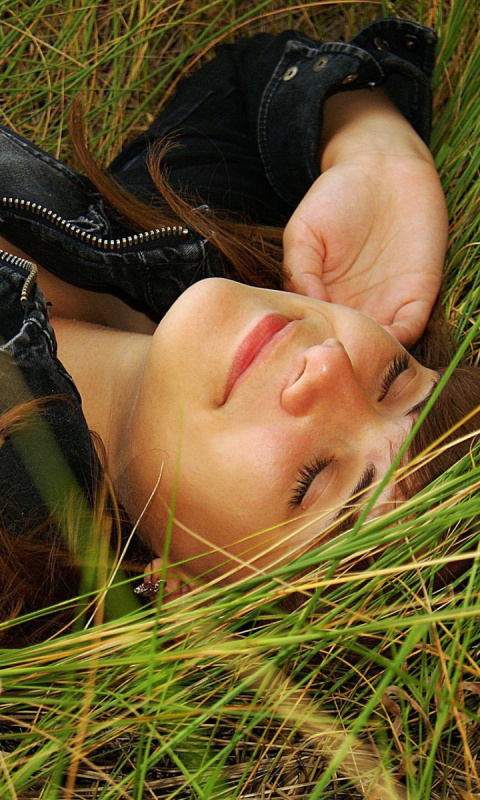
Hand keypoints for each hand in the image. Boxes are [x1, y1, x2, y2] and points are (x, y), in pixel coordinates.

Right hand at [283, 90, 447, 347]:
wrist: (385, 165)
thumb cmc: (337, 195)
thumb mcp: (303, 231)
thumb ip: (298, 272)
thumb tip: (303, 312)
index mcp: (321, 298)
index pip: (315, 337)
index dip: (310, 350)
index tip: (304, 357)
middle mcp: (353, 308)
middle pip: (347, 351)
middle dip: (341, 364)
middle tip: (332, 368)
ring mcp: (386, 306)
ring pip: (378, 349)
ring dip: (370, 359)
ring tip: (357, 361)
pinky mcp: (418, 297)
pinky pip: (410, 329)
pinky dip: (399, 342)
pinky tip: (384, 341)